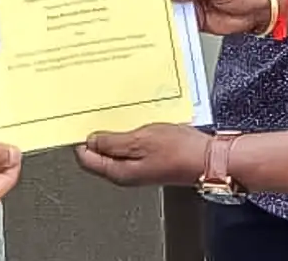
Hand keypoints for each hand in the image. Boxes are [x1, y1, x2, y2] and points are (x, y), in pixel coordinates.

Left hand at [74, 124, 209, 187]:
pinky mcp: (149, 159)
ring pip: (115, 149)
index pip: (86, 159)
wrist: (207, 158)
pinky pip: (130, 146)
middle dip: (96, 135)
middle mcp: (126, 173)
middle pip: (99, 155)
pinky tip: (133, 122)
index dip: (80, 140)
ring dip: (113, 132)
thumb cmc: (179, 151)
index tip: (79, 122)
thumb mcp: (140, 140)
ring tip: (116, 115)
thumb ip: (112, 142)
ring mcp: (138, 167)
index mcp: (119, 172)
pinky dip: (128, 133)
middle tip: (96, 115)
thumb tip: (91, 141)